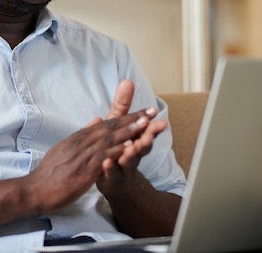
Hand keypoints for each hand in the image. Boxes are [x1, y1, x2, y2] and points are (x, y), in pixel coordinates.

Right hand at [23, 110, 153, 214]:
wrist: (34, 190)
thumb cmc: (50, 172)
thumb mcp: (66, 148)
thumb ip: (83, 135)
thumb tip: (96, 120)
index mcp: (79, 138)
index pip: (106, 123)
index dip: (126, 116)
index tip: (143, 111)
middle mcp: (81, 143)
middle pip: (111, 127)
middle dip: (132, 118)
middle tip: (151, 110)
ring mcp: (82, 156)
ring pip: (108, 139)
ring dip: (128, 131)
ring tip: (145, 123)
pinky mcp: (82, 171)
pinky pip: (102, 158)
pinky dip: (116, 151)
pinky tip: (129, 147)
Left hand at [96, 80, 167, 196]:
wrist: (115, 180)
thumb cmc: (118, 147)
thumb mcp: (120, 124)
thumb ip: (123, 105)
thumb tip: (127, 81)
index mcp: (135, 137)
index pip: (145, 128)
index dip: (150, 121)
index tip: (155, 113)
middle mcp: (133, 152)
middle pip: (142, 145)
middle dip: (147, 139)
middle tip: (149, 135)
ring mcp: (123, 166)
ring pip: (130, 160)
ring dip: (131, 154)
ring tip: (131, 148)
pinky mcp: (112, 177)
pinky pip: (112, 173)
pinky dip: (110, 168)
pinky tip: (106, 162)